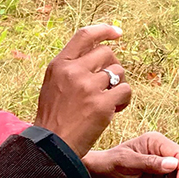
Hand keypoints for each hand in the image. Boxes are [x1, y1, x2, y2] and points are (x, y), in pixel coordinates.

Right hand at [33, 24, 130, 156]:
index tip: (118, 33)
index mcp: (59, 64)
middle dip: (114, 67)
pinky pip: (126, 91)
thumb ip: (72, 68)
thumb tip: (100, 52)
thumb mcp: (54, 85)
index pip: (84, 36)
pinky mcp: (101, 104)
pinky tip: (115, 111)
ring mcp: (88, 87)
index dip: (104, 30)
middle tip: (109, 86)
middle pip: (107, 53)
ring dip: (119, 85)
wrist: (52, 147)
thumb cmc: (55, 118)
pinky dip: (124, 101)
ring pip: (119, 72)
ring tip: (109, 101)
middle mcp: (73, 71)